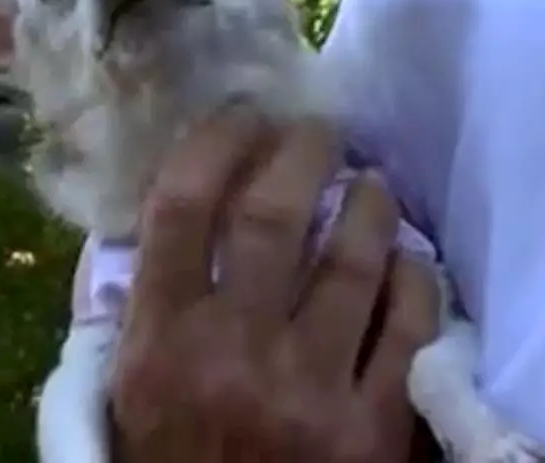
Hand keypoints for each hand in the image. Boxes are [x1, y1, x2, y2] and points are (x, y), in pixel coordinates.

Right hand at [109, 104, 439, 461]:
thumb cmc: (175, 460)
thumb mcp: (131, 390)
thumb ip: (149, 305)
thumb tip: (184, 207)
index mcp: (160, 340)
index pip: (182, 207)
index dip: (216, 141)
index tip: (242, 115)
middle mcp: (232, 351)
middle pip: (271, 214)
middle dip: (300, 152)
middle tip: (318, 132)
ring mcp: (308, 387)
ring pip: (351, 258)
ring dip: (367, 203)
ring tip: (370, 184)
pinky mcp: (373, 425)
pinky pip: (409, 323)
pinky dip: (414, 276)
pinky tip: (406, 258)